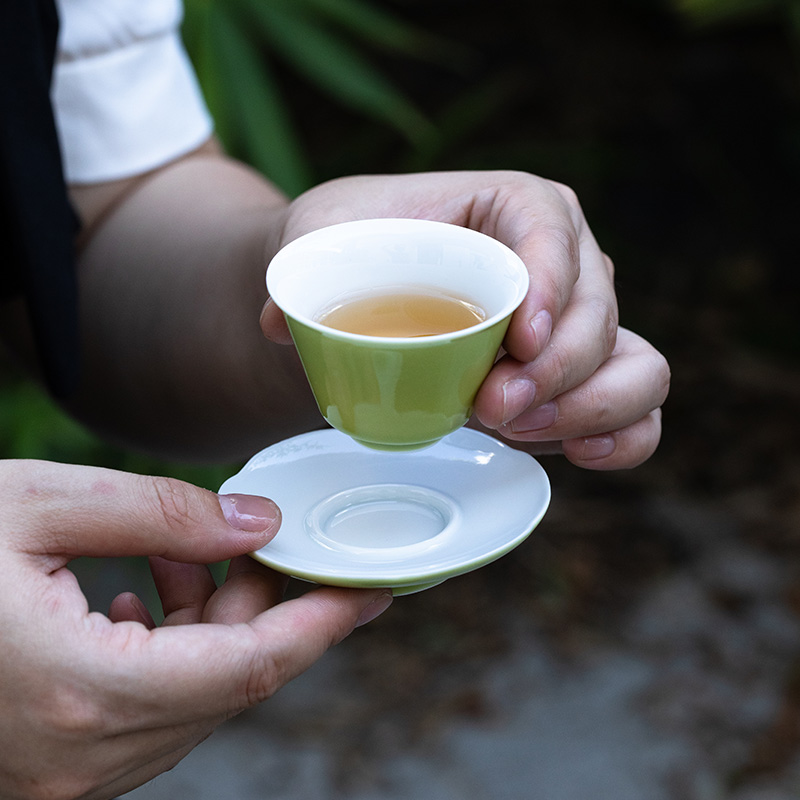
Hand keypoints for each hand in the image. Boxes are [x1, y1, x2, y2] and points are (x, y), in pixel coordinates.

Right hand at [0, 460, 390, 799]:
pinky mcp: (48, 766)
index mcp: (87, 690)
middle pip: (227, 680)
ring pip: (190, 697)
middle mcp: (84, 754)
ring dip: (207, 625)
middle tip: (252, 541)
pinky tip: (133, 597)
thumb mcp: (39, 504)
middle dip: (255, 606)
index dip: (323, 625)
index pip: (253, 666)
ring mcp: (63, 775)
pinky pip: (145, 712)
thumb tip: (255, 523)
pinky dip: (165, 651)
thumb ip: (163, 513)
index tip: (374, 592)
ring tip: (175, 557)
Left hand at [260, 171, 669, 469]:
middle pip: (596, 311)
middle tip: (491, 408)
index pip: (551, 232)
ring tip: (515, 430)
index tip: (515, 340)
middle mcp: (564, 261)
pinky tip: (580, 454)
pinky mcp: (577, 379)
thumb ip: (299, 273)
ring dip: (588, 406)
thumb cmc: (355, 256)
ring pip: (633, 365)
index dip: (550, 284)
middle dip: (556, 369)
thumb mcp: (319, 245)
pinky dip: (623, 435)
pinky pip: (635, 409)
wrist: (370, 296)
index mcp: (514, 207)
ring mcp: (577, 325)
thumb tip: (283, 322)